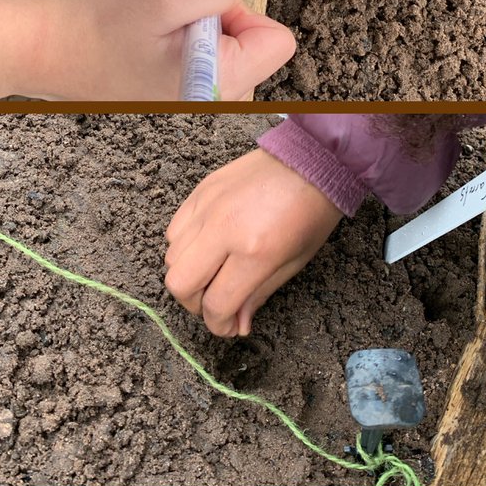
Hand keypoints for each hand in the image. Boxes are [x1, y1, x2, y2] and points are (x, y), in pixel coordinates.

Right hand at [0, 0, 294, 100]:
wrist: (43, 48)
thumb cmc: (97, 23)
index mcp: (219, 85)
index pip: (277, 39)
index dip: (241, 8)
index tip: (197, 6)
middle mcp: (209, 106)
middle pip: (253, 48)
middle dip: (219, 22)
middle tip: (168, 19)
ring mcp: (189, 107)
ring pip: (224, 53)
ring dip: (196, 32)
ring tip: (151, 31)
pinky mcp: (170, 99)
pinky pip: (198, 62)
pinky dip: (178, 45)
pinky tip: (143, 43)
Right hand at [165, 149, 342, 336]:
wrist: (313, 158)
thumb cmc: (312, 211)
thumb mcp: (294, 262)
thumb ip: (259, 294)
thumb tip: (238, 324)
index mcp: (255, 251)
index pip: (217, 303)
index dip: (219, 325)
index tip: (228, 327)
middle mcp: (223, 230)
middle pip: (180, 284)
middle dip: (194, 304)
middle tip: (215, 303)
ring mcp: (207, 208)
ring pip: (171, 258)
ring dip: (189, 275)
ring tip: (212, 273)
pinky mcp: (200, 192)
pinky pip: (174, 231)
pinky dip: (184, 247)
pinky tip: (206, 248)